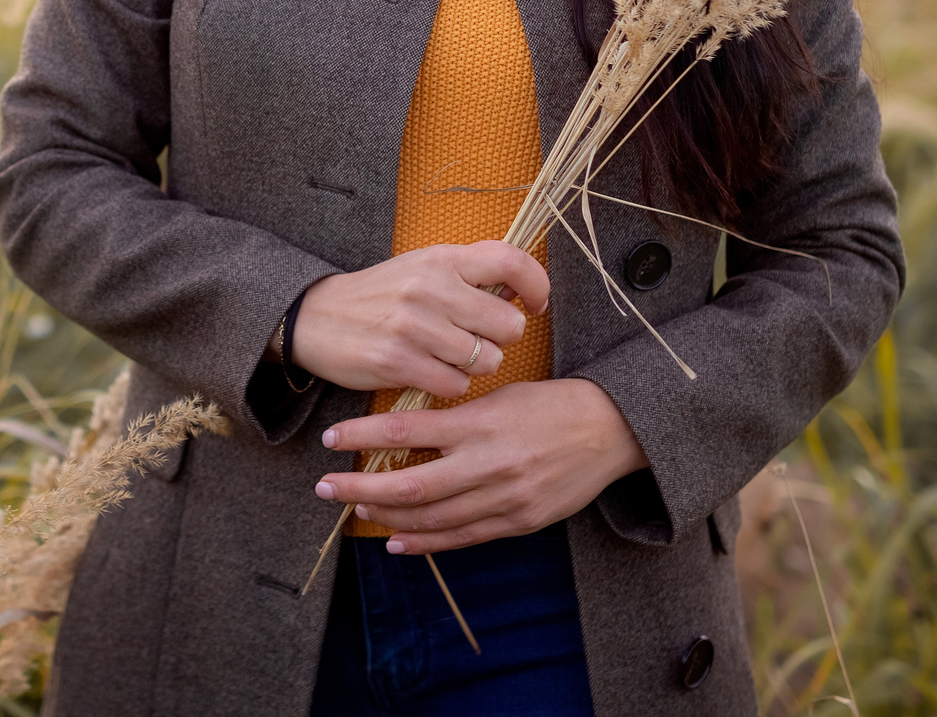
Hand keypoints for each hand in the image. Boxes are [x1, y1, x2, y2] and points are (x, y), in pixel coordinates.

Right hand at [290, 241, 548, 396]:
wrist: (315, 318)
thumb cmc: (380, 295)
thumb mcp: (422, 267)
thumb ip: (468, 275)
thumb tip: (521, 292)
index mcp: (441, 258)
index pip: (511, 263)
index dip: (537, 286)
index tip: (535, 305)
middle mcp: (430, 288)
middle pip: (509, 325)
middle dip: (500, 339)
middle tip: (477, 338)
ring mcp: (413, 326)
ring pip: (486, 361)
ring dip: (475, 366)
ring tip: (449, 356)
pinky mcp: (398, 362)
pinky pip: (456, 385)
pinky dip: (450, 384)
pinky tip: (430, 371)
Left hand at [312, 377, 645, 553]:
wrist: (610, 431)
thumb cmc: (551, 404)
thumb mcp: (500, 396)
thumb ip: (456, 418)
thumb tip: (405, 432)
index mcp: (480, 423)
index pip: (406, 431)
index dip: (362, 436)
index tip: (330, 438)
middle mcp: (488, 464)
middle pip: (409, 484)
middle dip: (360, 487)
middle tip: (326, 486)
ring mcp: (504, 498)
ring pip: (431, 517)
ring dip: (387, 516)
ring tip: (357, 508)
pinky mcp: (519, 523)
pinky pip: (462, 538)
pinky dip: (425, 541)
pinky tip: (396, 541)